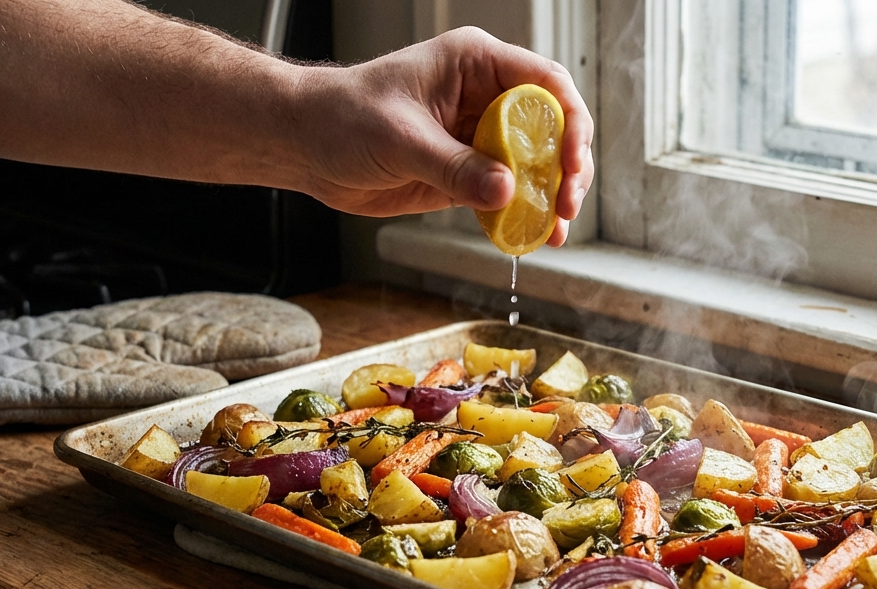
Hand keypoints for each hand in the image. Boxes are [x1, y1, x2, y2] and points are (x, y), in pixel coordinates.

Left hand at [300, 27, 594, 246]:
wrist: (305, 145)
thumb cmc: (342, 117)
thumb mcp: (401, 139)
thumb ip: (455, 167)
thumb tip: (506, 190)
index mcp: (475, 64)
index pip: (545, 84)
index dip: (569, 121)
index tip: (571, 160)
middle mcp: (486, 97)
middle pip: (553, 127)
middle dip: (568, 166)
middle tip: (567, 203)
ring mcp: (480, 137)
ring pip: (537, 165)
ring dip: (551, 196)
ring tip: (556, 228)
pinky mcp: (468, 173)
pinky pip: (509, 193)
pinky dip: (524, 215)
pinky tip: (532, 236)